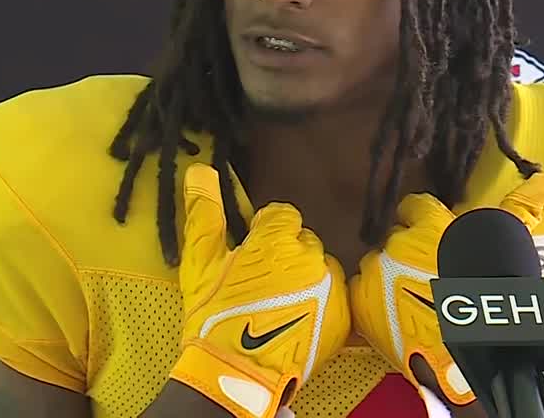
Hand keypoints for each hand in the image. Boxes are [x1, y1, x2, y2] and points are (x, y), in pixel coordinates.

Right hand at [169, 164, 350, 417]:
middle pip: (302, 241)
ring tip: (280, 306)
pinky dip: (321, 303)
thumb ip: (204, 213)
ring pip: (320, 268)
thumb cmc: (215, 316)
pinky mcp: (343, 316)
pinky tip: (298, 320)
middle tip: (261, 284)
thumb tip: (200, 169)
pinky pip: (335, 296)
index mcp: (278, 238)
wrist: (237, 374)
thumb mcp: (201, 263)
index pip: (282, 215)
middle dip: (285, 256)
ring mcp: (331, 287)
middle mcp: (312, 255)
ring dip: (305, 278)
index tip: (251, 254)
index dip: (264, 233)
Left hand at [348, 175, 543, 405]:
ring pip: (377, 263)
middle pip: (396, 237)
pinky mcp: (361, 302)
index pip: (415, 206)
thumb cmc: (488, 298)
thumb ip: (521, 210)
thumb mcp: (506, 248)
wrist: (464, 352)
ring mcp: (375, 272)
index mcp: (428, 225)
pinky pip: (361, 289)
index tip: (433, 235)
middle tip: (428, 274)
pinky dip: (373, 298)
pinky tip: (393, 312)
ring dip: (390, 274)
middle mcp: (397, 242)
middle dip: (408, 251)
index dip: (424, 220)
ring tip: (411, 297)